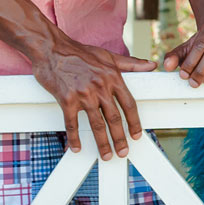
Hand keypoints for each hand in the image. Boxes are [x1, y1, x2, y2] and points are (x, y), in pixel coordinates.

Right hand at [32, 35, 154, 157]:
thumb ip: (131, 64)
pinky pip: (72, 123)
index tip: (137, 135)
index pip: (129, 104)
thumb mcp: (108, 56)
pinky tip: (77, 148)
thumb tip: (152, 65)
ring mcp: (83, 94)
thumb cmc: (80, 52)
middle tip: (123, 152)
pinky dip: (74, 138)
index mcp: (113, 77)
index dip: (134, 122)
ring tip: (106, 155)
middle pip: (114, 118)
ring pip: (96, 123)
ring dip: (102, 142)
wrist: (52, 49)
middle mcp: (100, 87)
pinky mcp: (66, 99)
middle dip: (120, 138)